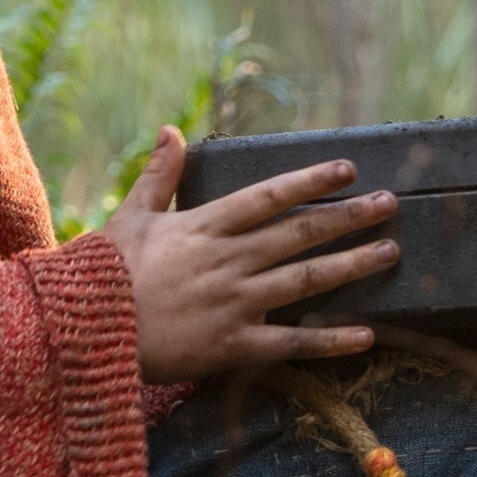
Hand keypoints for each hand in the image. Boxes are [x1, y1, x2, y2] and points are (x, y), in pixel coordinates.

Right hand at [102, 126, 400, 383]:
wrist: (87, 332)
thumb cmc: (104, 273)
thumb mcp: (131, 216)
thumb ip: (159, 175)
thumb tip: (171, 129)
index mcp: (204, 226)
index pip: (269, 197)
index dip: (311, 181)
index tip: (348, 169)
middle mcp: (228, 261)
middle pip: (300, 234)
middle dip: (349, 217)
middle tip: (390, 205)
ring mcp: (235, 304)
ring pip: (306, 281)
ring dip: (352, 266)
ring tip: (389, 252)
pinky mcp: (234, 346)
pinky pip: (292, 343)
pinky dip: (331, 339)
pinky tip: (365, 333)